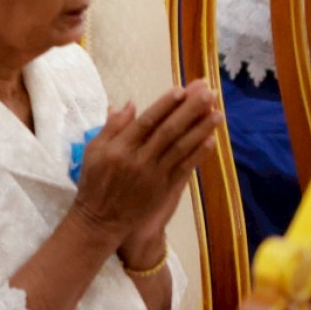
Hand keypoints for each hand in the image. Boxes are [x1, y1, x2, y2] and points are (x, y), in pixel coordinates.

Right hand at [69, 82, 218, 248]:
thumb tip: (129, 104)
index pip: (146, 122)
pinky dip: (198, 153)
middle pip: (169, 131)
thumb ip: (111, 127)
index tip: (181, 90)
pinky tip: (211, 140)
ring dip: (201, 129)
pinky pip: (185, 168)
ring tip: (217, 112)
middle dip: (190, 110)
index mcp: (119, 148)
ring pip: (181, 147)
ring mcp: (154, 175)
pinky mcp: (165, 188)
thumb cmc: (94, 182)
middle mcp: (139, 160)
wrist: (101, 220)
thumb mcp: (93, 151)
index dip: (165, 106)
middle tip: (208, 92)